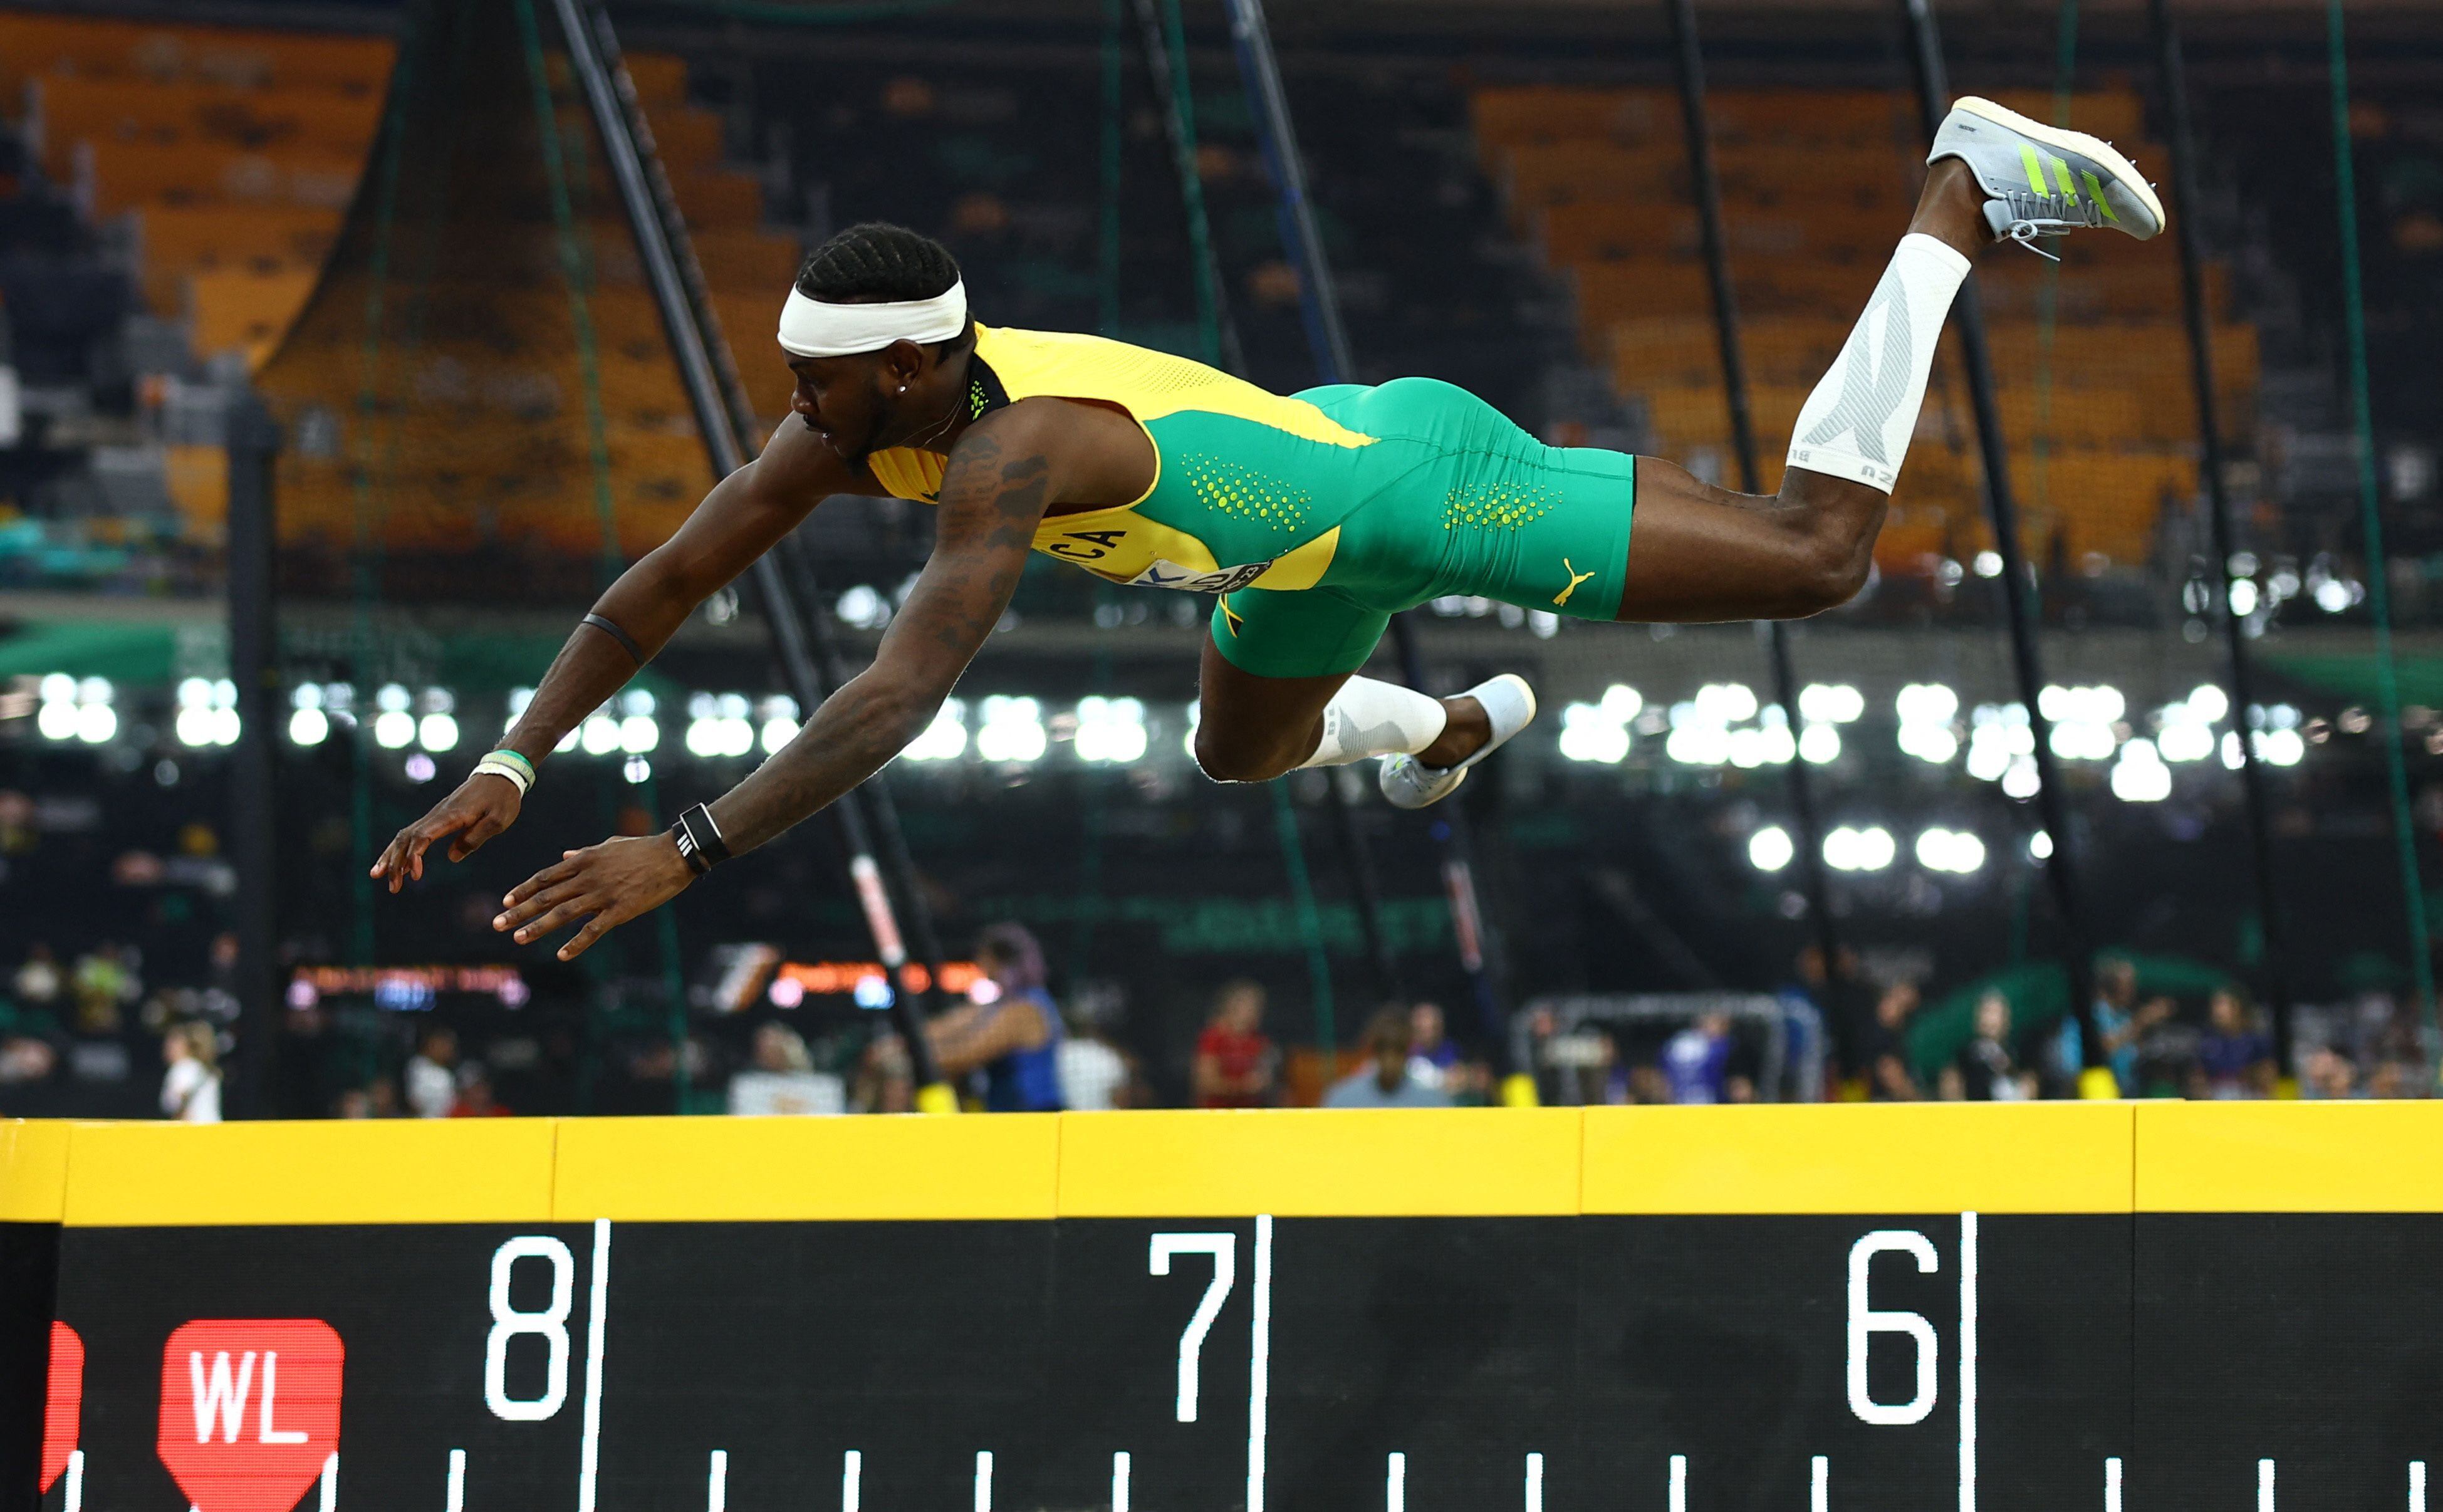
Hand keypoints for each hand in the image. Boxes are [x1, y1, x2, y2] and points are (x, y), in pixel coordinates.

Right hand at [372, 772, 524, 891]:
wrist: (501, 775)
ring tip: (380, 876)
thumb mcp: (498, 820)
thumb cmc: (502, 798)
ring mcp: (435, 815)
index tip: (416, 876)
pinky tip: (399, 864)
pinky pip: (414, 834)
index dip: (415, 857)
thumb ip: (475, 838)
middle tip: (393, 888)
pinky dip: (402, 849)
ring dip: (392, 856)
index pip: (423, 836)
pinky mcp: (438, 817)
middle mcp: (437, 814)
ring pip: (405, 835)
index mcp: (451, 816)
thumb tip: (451, 857)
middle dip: (395, 863)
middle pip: (406, 838)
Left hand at [495, 832, 693, 960]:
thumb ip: (584, 852)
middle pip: (546, 896)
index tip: (506, 901)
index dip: (524, 890)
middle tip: (497, 924)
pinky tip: (561, 955)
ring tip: (519, 938)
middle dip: (520, 911)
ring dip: (538, 927)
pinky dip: (576, 943)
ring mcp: (603, 894)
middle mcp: (587, 877)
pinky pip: (593, 930)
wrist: (674, 855)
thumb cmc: (643, 848)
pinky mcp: (620, 910)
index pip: (546, 877)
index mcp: (584, 860)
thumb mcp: (609, 845)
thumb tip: (563, 856)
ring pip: (563, 913)